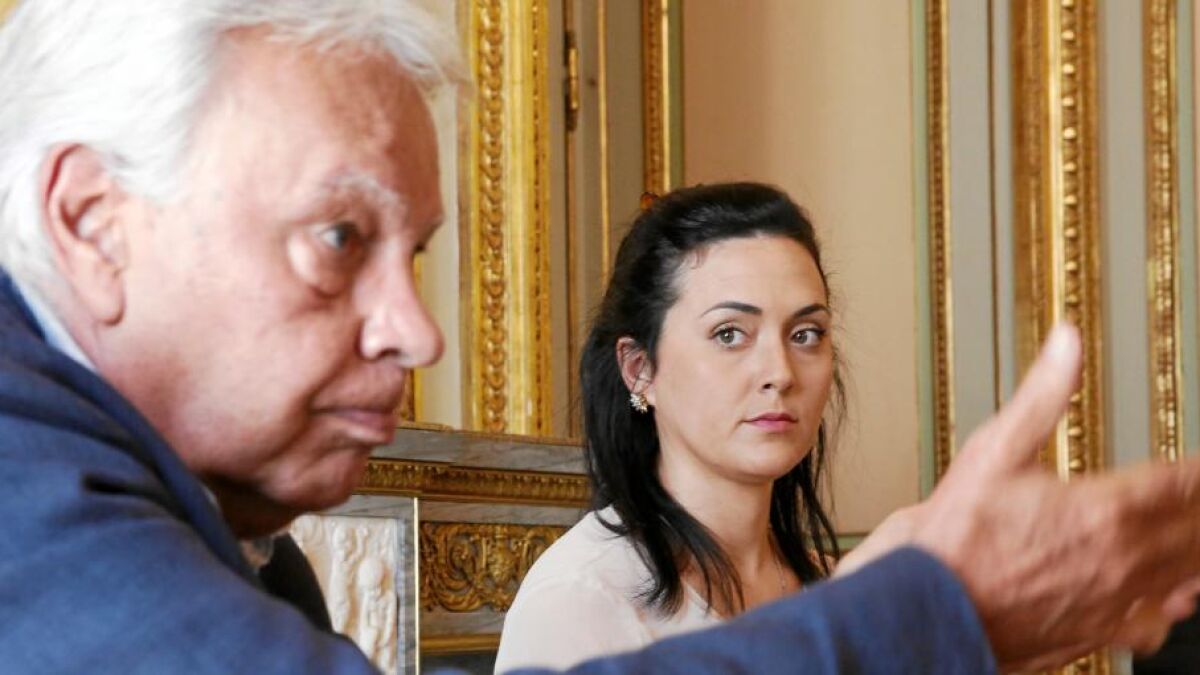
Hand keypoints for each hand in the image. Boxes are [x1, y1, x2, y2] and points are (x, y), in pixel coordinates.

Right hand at [840, 323, 1199, 670]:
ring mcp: (1117, 601)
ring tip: (1197, 528)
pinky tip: (1174, 594)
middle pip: (1196, 529)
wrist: (933, 607)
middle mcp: (1123, 560)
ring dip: (1197, 547)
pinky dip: (1176, 602)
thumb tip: (1066, 345)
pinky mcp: (1101, 631)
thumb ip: (1042, 396)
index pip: (1182, 482)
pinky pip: (1160, 620)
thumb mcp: (994, 450)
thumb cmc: (956, 537)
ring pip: (1187, 574)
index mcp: (1105, 511)